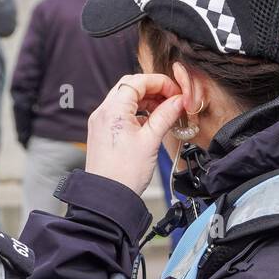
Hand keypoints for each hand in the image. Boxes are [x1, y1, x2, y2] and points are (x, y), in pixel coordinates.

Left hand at [85, 73, 183, 195]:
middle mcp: (103, 112)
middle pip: (130, 87)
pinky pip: (120, 114)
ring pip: (125, 99)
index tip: (175, 92)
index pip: (137, 81)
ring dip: (146, 101)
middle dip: (153, 90)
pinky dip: (136, 113)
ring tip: (164, 112)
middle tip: (171, 99)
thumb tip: (178, 101)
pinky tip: (150, 123)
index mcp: (113, 110)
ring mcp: (100, 122)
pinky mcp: (102, 132)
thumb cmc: (125, 174)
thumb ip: (166, 116)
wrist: (106, 197)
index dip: (159, 82)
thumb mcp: (151, 141)